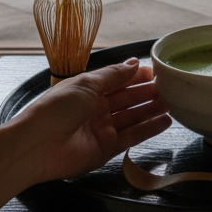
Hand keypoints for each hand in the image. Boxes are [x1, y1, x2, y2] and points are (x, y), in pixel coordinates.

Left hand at [8, 58, 171, 183]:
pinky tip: (165, 121)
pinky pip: (132, 137)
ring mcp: (102, 129)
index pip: (117, 80)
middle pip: (127, 99)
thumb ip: (113, 75)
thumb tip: (133, 62)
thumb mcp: (86, 83)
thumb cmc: (56, 108)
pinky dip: (149, 129)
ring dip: (152, 110)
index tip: (156, 72)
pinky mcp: (106, 149)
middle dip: (148, 92)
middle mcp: (96, 108)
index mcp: (88, 89)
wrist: (37, 145)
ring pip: (133, 117)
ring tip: (173, 103)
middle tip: (171, 88)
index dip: (136, 76)